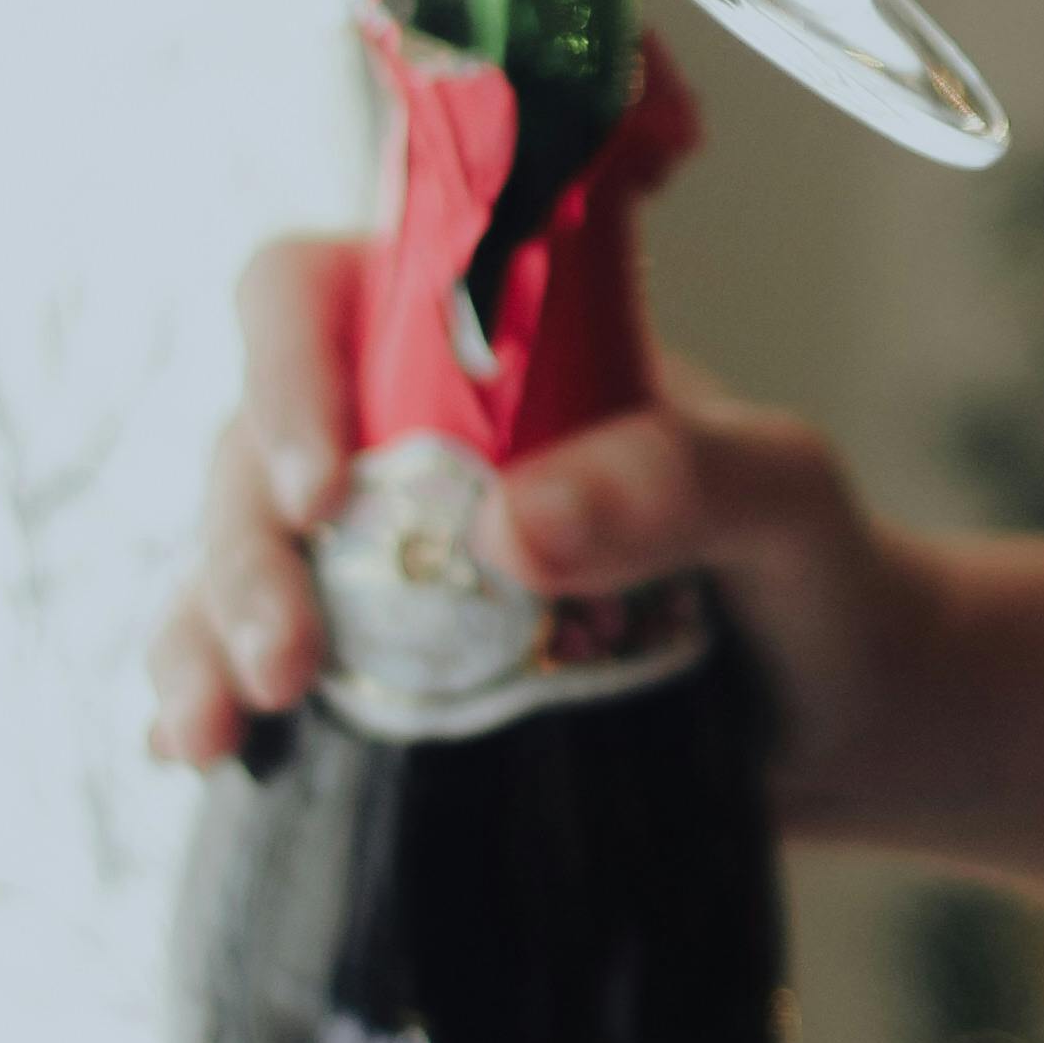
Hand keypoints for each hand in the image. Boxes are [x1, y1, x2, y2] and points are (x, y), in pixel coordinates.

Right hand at [146, 234, 936, 810]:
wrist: (843, 719)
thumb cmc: (816, 569)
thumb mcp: (780, 495)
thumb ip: (674, 480)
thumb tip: (510, 527)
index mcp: (485, 342)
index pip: (325, 293)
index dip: (289, 367)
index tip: (325, 483)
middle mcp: (408, 436)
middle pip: (254, 442)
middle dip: (243, 545)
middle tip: (289, 657)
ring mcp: (382, 555)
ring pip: (232, 556)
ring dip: (203, 631)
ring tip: (224, 728)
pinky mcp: (379, 666)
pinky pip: (250, 662)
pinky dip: (206, 696)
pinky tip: (200, 750)